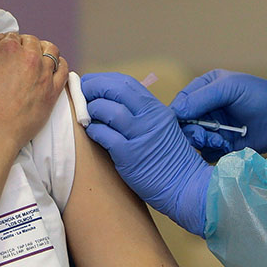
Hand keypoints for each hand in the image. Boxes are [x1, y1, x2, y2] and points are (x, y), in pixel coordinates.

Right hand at [0, 33, 68, 152]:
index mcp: (9, 48)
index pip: (12, 36)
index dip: (5, 44)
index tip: (2, 56)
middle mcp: (30, 57)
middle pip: (31, 41)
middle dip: (23, 47)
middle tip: (14, 61)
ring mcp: (44, 74)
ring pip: (50, 51)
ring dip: (42, 51)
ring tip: (34, 60)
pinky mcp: (53, 91)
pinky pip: (64, 69)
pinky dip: (59, 64)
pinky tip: (51, 68)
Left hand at [81, 72, 211, 236]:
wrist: (185, 187)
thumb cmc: (169, 159)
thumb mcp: (161, 127)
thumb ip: (141, 113)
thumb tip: (110, 101)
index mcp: (157, 109)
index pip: (126, 83)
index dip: (104, 79)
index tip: (90, 82)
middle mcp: (150, 118)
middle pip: (117, 90)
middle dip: (94, 87)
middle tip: (82, 92)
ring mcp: (141, 136)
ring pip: (110, 110)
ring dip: (93, 109)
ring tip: (87, 115)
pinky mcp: (130, 156)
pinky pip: (105, 136)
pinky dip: (94, 131)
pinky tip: (92, 132)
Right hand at [170, 69, 266, 161]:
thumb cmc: (260, 97)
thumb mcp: (229, 88)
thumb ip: (201, 98)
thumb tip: (175, 112)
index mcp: (206, 87)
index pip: (181, 100)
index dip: (178, 113)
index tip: (181, 123)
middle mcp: (207, 107)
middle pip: (184, 123)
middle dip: (193, 130)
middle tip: (205, 135)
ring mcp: (214, 127)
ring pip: (193, 139)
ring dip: (205, 141)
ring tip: (221, 140)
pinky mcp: (222, 145)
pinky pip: (206, 152)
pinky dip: (213, 150)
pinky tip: (227, 146)